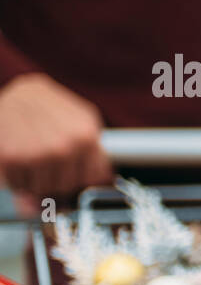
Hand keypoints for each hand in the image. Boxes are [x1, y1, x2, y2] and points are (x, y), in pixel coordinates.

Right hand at [0, 73, 111, 201]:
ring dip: (37, 181)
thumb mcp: (82, 121)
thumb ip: (95, 154)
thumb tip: (105, 184)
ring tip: (34, 157)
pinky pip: (20, 186)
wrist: (15, 94)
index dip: (84, 179)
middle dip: (58, 180)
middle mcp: (64, 147)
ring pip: (44, 191)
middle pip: (68, 188)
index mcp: (87, 137)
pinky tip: (20, 158)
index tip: (76, 174)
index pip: (95, 179)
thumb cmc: (50, 107)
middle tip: (49, 162)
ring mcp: (38, 154)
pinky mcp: (12, 159)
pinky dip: (18, 179)